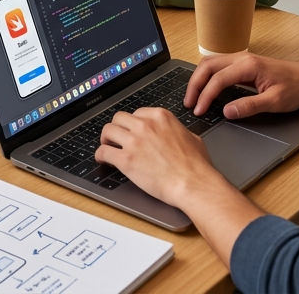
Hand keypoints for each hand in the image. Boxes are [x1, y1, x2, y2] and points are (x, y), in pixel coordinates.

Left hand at [96, 107, 217, 205]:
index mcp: (160, 117)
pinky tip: (102, 160)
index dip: (132, 124)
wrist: (194, 185)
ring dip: (106, 139)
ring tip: (107, 146)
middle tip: (116, 137)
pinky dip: (100, 156)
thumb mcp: (192, 138)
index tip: (130, 131)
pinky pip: (104, 152)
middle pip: (119, 118)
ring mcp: (134, 141)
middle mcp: (145, 125)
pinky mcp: (126, 159)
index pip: (136, 113)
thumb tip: (177, 134)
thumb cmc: (197, 167)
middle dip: (117, 128)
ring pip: (108, 131)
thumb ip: (179, 131)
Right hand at [185, 52, 298, 118]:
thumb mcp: (275, 102)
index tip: (199, 110)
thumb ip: (249, 106)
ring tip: (193, 96)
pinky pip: (216, 65)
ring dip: (198, 78)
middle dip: (194, 84)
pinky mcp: (240, 62)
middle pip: (207, 66)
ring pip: (209, 63)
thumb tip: (226, 112)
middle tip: (189, 103)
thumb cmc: (294, 88)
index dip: (206, 96)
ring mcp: (239, 58)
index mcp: (248, 66)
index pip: (218, 79)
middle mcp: (240, 58)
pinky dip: (205, 75)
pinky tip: (204, 86)